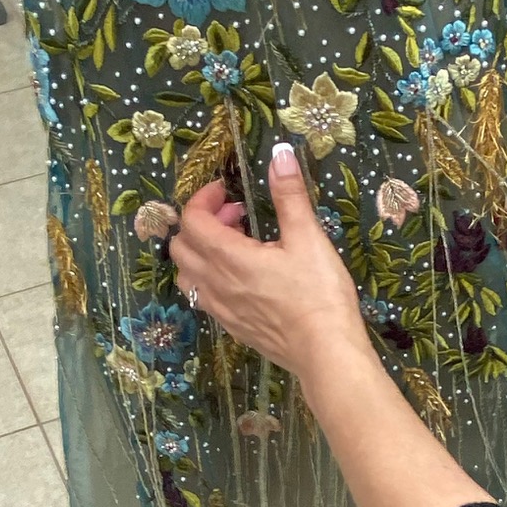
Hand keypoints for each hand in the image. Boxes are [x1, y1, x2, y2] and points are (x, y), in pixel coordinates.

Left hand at [170, 143, 369, 380]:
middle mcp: (214, 283)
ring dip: (202, 251)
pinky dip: (211, 276)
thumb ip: (289, 195)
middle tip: (237, 215)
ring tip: (238, 244)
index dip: (203, 198)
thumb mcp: (308, 238)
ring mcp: (220, 309)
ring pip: (187, 273)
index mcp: (228, 257)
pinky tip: (244, 276)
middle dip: (201, 221)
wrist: (326, 353)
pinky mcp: (231, 326)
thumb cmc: (319, 294)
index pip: (191, 220)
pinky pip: (202, 296)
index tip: (227, 190)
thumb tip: (279, 153)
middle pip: (180, 246)